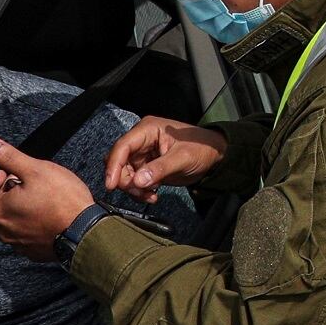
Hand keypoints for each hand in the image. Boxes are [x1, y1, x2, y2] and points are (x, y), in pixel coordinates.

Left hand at [0, 136, 95, 261]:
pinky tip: (46, 214)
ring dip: (15, 209)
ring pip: (7, 223)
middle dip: (3, 194)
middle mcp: (2, 230)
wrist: (85, 231)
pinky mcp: (32, 251)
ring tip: (38, 198)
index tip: (6, 174)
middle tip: (25, 183)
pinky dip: (28, 223)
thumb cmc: (62, 199)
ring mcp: (17, 243)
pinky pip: (22, 235)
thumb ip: (8, 157)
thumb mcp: (36, 170)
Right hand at [102, 116, 227, 203]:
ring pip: (124, 174)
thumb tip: (137, 181)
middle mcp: (141, 140)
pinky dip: (140, 191)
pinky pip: (134, 181)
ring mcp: (142, 154)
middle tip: (141, 192)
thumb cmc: (202, 148)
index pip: (122, 146)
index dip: (113, 166)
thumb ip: (160, 168)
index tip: (111, 185)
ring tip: (150, 195)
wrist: (213, 156)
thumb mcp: (183, 158)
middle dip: (126, 180)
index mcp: (148, 129)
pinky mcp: (146, 166)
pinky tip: (152, 195)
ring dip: (133, 188)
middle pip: (119, 162)